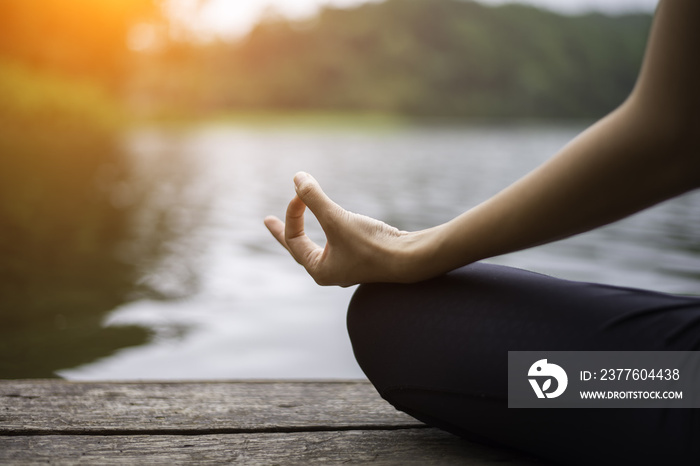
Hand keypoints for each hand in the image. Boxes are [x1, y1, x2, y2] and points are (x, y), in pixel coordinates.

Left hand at [264, 172, 419, 285]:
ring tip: (298, 223)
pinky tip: (332, 226)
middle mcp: (330, 272)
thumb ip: (314, 198)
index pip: (294, 239)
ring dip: (307, 231)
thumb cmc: (372, 244)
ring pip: (317, 246)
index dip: (293, 212)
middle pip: (299, 248)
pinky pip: (335, 243)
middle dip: (285, 231)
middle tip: (268, 222)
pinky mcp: (362, 257)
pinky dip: (327, 231)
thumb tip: (296, 177)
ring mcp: (347, 266)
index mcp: (319, 270)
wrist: (410, 258)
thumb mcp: (337, 219)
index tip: (302, 192)